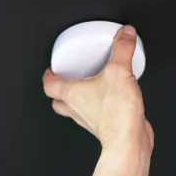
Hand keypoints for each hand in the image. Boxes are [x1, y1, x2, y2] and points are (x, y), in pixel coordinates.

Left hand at [43, 25, 153, 154]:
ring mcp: (88, 120)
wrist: (128, 142)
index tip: (51, 69)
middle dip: (58, 90)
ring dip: (75, 100)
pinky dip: (95, 108)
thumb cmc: (117, 115)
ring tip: (86, 88)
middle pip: (57, 101)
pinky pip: (93, 116)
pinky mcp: (103, 127)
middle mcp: (76, 109)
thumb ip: (122, 49)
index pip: (49, 85)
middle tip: (64, 79)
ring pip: (73, 110)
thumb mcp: (119, 72)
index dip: (48, 76)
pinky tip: (108, 99)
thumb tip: (125, 33)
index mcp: (72, 94)